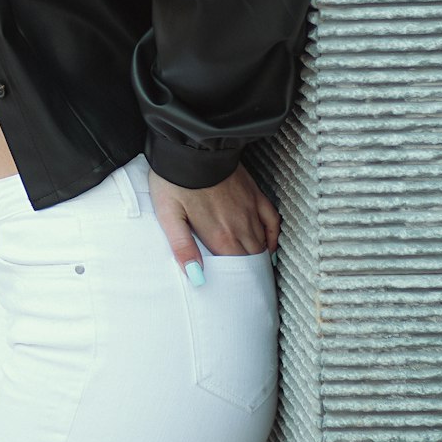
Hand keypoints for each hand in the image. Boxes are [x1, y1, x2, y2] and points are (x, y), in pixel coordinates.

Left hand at [148, 162, 279, 283]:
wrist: (192, 145)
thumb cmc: (174, 180)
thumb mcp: (169, 215)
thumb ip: (183, 248)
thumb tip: (196, 278)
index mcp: (220, 236)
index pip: (236, 270)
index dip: (238, 284)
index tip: (238, 296)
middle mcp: (240, 226)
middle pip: (251, 259)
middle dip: (250, 276)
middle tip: (249, 291)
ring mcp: (250, 209)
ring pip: (262, 243)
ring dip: (260, 260)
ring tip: (256, 276)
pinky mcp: (254, 194)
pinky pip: (272, 220)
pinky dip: (272, 236)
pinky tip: (269, 245)